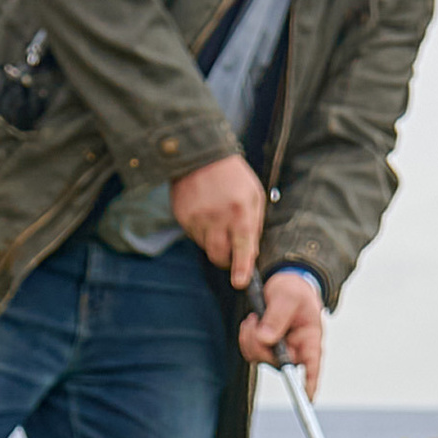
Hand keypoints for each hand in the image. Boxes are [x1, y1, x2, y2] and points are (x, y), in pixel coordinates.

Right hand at [168, 153, 265, 287]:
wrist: (200, 155)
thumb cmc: (233, 176)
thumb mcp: (254, 195)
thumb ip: (255, 224)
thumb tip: (251, 252)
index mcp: (240, 211)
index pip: (242, 247)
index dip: (241, 268)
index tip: (240, 283)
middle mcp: (217, 217)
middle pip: (219, 255)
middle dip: (227, 260)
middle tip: (231, 253)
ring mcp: (197, 218)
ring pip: (206, 246)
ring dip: (215, 242)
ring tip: (218, 219)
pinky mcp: (183, 217)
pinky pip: (194, 236)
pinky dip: (202, 231)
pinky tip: (206, 213)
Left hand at [238, 270, 323, 385]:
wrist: (284, 286)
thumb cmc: (293, 291)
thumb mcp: (287, 296)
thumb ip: (277, 317)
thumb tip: (265, 339)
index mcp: (310, 340)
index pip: (312, 366)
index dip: (310, 383)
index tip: (307, 398)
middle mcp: (296, 351)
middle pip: (276, 363)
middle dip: (259, 345)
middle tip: (256, 320)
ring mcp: (279, 352)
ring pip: (259, 358)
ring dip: (250, 338)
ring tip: (256, 317)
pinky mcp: (265, 349)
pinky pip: (249, 351)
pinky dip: (246, 336)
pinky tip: (253, 322)